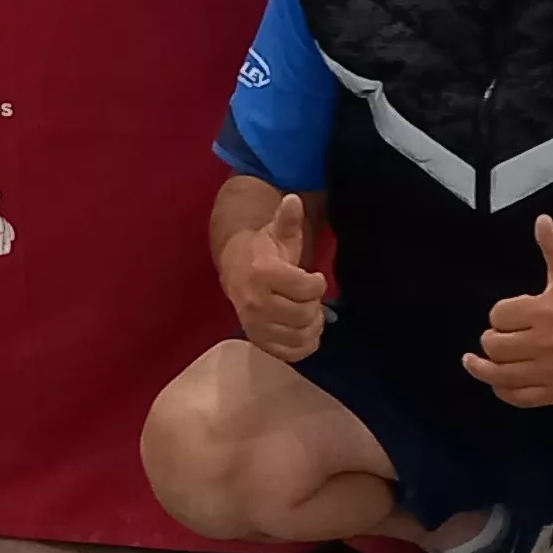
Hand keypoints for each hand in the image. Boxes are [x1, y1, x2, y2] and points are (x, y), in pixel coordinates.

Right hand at [219, 192, 327, 361]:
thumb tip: (294, 199)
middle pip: (305, 313)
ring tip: (309, 311)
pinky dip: (304, 344)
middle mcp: (255, 303)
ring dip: (312, 325)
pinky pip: (291, 353)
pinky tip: (304, 328)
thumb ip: (287, 218)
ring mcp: (255, 325)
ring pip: (300, 335)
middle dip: (314, 304)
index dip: (317, 282)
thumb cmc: (264, 250)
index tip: (314, 276)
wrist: (235, 269)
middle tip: (311, 296)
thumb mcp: (277, 232)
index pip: (307, 287)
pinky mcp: (258, 341)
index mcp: (262, 274)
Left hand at [465, 216, 552, 406]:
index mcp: (544, 312)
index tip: (506, 317)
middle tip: (494, 338)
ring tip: (474, 362)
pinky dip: (503, 390)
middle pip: (495, 346)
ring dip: (484, 368)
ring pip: (501, 375)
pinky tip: (498, 383)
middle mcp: (544, 344)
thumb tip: (542, 220)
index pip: (498, 316)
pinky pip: (519, 396)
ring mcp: (550, 371)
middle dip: (491, 340)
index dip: (499, 315)